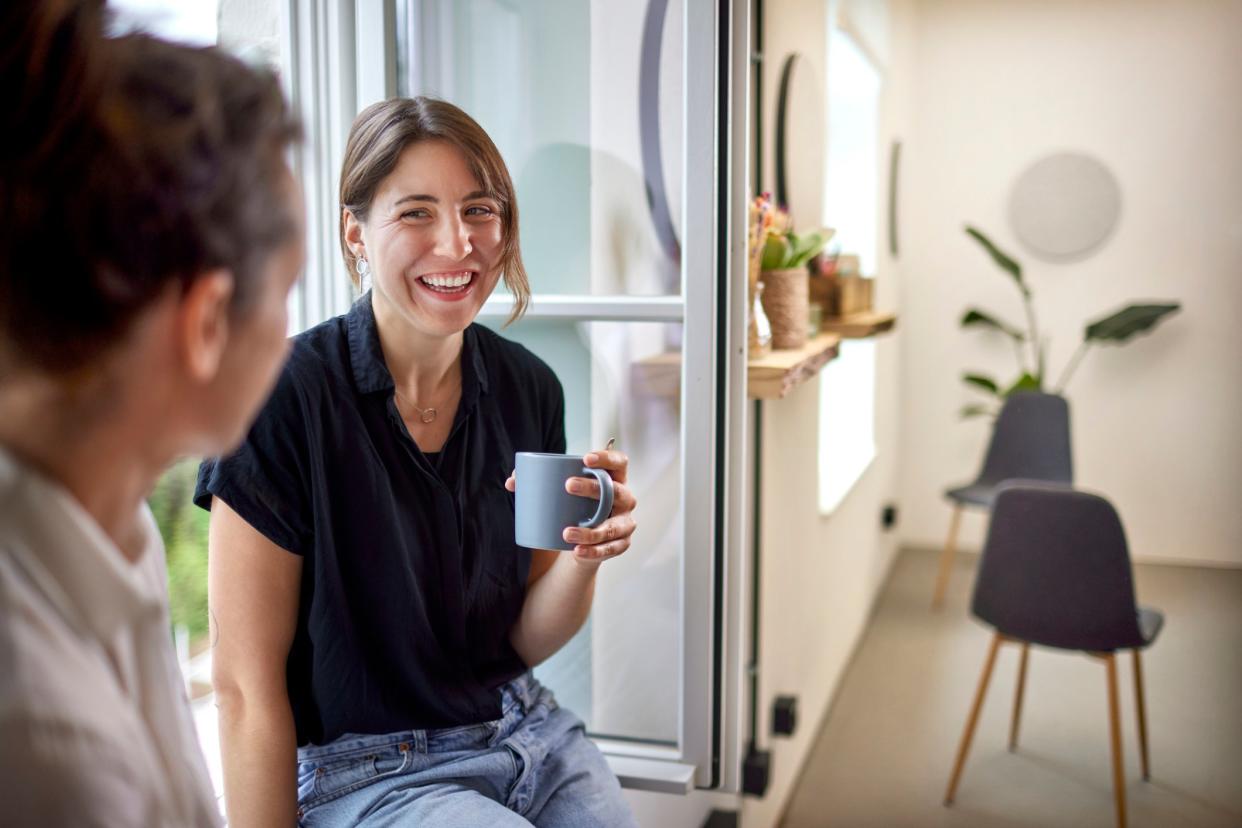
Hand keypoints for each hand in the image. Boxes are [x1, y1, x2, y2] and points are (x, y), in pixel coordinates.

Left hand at [503, 447, 636, 564]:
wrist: (579, 542)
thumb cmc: (572, 508)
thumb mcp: (560, 494)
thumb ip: (536, 484)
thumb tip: (512, 482)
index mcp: (615, 479)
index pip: (620, 462)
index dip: (607, 458)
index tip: (585, 459)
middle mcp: (625, 499)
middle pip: (616, 492)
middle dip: (593, 488)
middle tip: (568, 486)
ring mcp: (625, 523)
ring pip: (613, 526)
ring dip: (591, 530)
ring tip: (566, 532)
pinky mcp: (621, 544)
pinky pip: (609, 549)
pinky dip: (593, 551)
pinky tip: (576, 550)